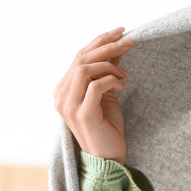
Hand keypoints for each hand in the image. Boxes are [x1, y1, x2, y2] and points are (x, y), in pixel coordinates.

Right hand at [54, 28, 132, 163]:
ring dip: (110, 65)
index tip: (121, 32)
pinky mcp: (83, 114)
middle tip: (129, 42)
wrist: (108, 158)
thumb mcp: (107, 94)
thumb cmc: (107, 127)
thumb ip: (107, 72)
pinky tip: (123, 86)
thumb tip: (117, 48)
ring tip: (126, 74)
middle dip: (107, 46)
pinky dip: (111, 81)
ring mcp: (69, 105)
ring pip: (85, 69)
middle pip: (81, 59)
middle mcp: (61, 96)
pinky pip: (95, 86)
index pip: (78, 56)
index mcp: (63, 90)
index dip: (99, 41)